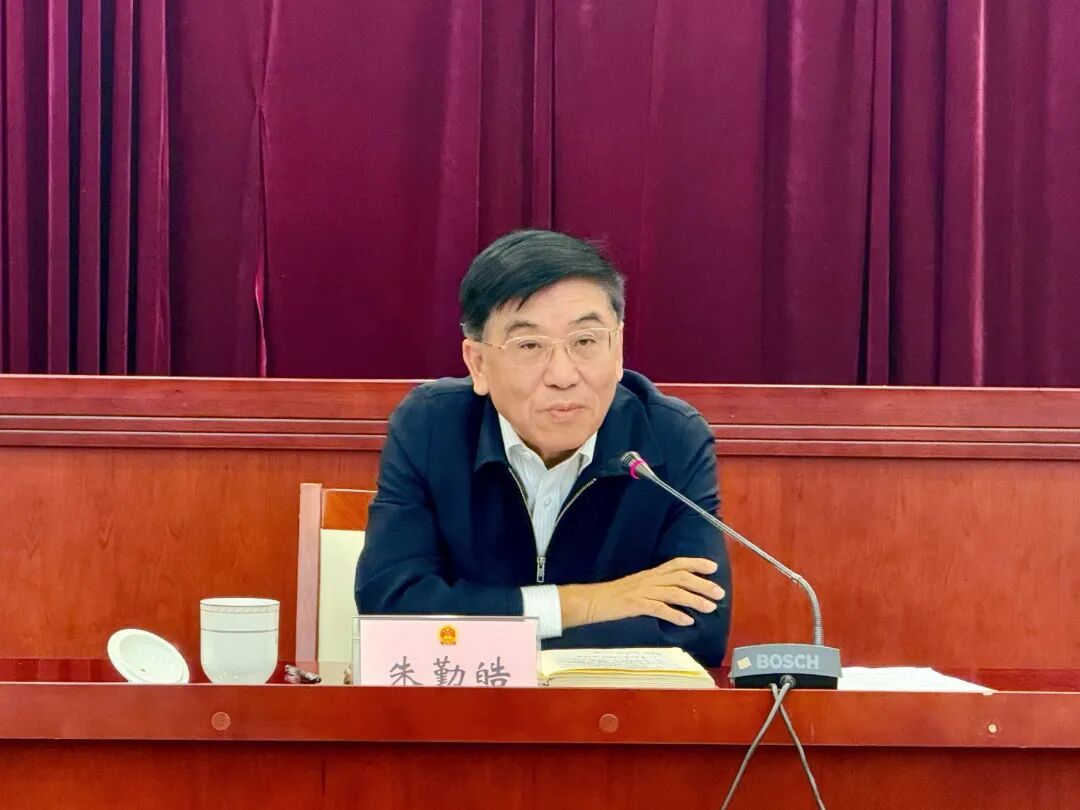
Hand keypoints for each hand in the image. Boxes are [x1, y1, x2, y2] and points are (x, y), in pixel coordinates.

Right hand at [559, 557, 724, 628]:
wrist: (591, 601)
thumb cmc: (613, 597)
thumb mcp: (637, 588)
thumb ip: (656, 590)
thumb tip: (676, 598)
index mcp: (650, 574)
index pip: (677, 563)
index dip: (696, 563)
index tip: (713, 567)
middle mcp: (649, 579)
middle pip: (681, 577)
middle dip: (702, 584)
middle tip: (719, 593)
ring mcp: (642, 591)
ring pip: (674, 592)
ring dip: (694, 599)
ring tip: (710, 608)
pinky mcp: (635, 605)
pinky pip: (659, 608)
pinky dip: (675, 614)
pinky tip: (688, 621)